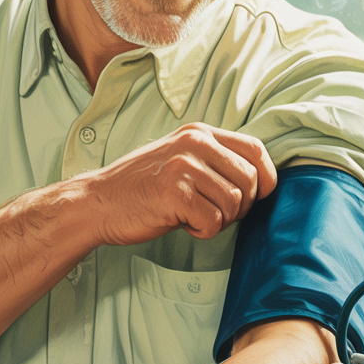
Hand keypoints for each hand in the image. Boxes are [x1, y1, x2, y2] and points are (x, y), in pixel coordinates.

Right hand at [90, 123, 276, 244]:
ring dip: (219, 220)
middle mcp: (194, 143)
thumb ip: (214, 161)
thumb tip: (261, 180)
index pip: (255, 147)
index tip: (261, 195)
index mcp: (199, 132)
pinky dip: (202, 231)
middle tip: (214, 213)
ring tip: (192, 216)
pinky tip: (181, 223)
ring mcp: (184, 165)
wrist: (97, 203)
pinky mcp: (175, 192)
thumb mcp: (180, 159)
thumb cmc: (143, 188)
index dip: (267, 175)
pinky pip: (214, 221)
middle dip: (241, 206)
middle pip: (251, 180)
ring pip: (234, 203)